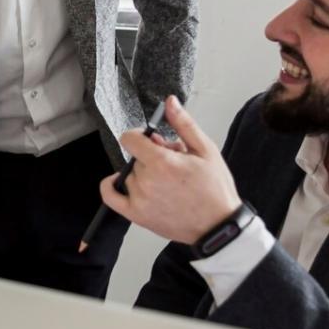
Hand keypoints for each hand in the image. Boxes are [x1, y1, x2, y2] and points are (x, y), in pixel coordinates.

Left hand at [99, 96, 242, 245]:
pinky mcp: (137, 215)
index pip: (130, 138)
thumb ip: (183, 124)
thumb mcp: (206, 150)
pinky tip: (119, 181)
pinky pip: (111, 197)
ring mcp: (139, 199)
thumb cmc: (215, 189)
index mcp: (162, 162)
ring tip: (167, 181)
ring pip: (129, 175)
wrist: (218, 226)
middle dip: (151, 156)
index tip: (152, 140)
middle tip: (173, 165)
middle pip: (135, 157)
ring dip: (142, 174)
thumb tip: (170, 102)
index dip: (140, 136)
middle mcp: (146, 181)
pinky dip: (111, 187)